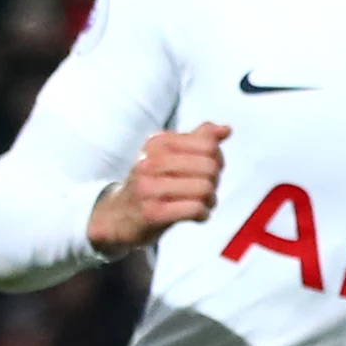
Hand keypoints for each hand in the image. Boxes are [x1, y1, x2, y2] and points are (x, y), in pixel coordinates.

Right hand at [90, 122, 229, 254]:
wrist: (118, 216)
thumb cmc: (154, 183)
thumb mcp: (171, 156)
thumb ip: (200, 140)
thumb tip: (227, 129)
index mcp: (157, 143)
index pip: (208, 145)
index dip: (217, 160)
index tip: (207, 171)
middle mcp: (150, 161)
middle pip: (210, 167)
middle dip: (215, 181)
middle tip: (205, 190)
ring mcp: (148, 187)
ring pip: (205, 188)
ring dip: (210, 200)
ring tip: (201, 203)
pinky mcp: (152, 213)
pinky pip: (195, 209)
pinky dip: (203, 214)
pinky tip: (195, 215)